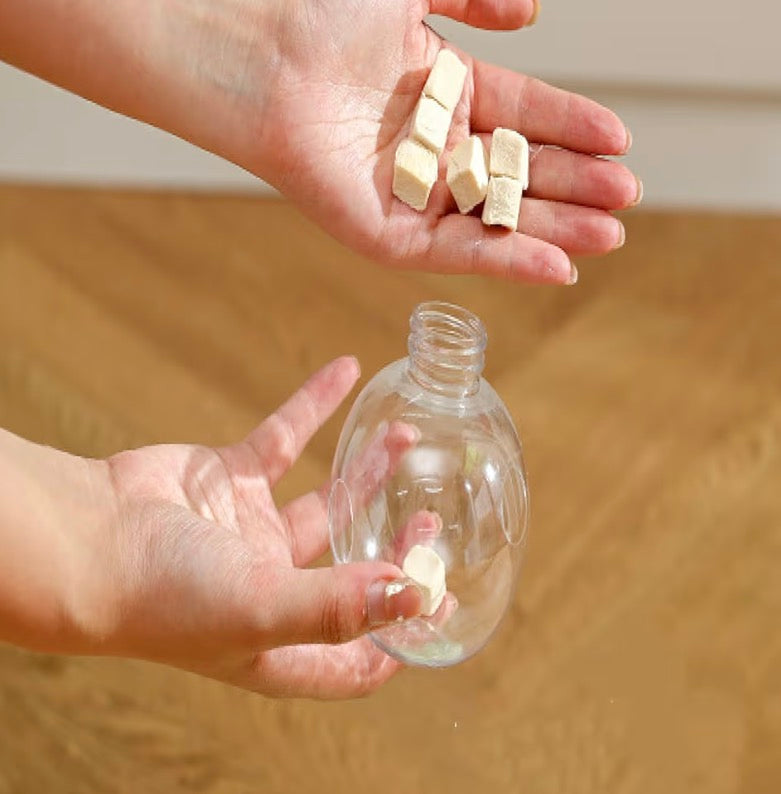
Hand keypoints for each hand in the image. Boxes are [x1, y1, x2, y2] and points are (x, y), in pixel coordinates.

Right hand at [98, 357, 424, 698]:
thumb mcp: (260, 609)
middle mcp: (271, 587)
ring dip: (366, 467)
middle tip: (429, 512)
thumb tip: (416, 596)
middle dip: (394, 541)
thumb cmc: (162, 595)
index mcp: (280, 641)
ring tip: (404, 433)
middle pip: (351, 567)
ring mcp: (251, 530)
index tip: (439, 601)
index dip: (399, 637)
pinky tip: (346, 369)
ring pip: (326, 495)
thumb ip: (339, 605)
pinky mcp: (229, 479)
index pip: (355, 656)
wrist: (82, 538)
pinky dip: (314, 405)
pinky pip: (283, 437)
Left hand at [243, 0, 639, 283]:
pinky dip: (503, 260)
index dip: (571, 127)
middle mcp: (430, 145)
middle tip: (626, 197)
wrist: (256, 50)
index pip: (523, 114)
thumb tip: (530, 13)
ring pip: (492, 218)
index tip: (620, 140)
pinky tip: (554, 266)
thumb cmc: (321, 9)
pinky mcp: (383, 234)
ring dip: (552, 229)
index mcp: (442, 90)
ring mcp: (408, 193)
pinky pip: (452, 252)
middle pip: (516, 172)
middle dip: (574, 185)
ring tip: (609, 235)